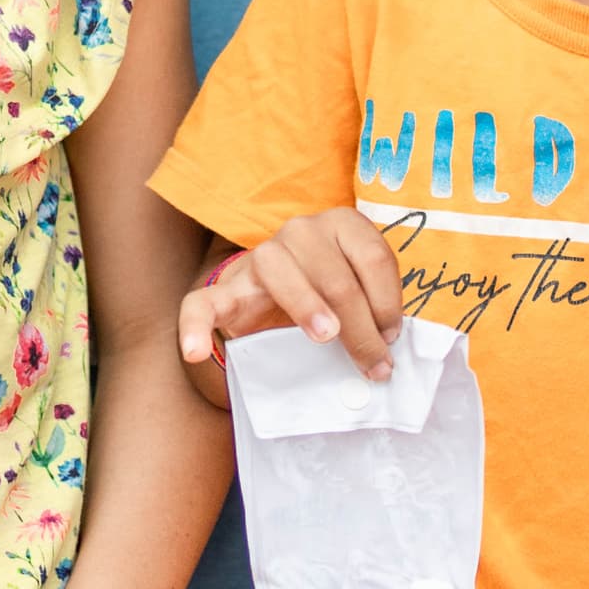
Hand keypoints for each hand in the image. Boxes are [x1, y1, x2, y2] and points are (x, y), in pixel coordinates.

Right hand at [177, 208, 403, 380]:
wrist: (274, 294)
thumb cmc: (330, 292)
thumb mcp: (359, 289)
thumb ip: (374, 308)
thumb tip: (391, 351)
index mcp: (341, 224)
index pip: (374, 258)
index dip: (388, 303)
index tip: (392, 337)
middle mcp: (301, 231)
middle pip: (337, 277)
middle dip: (361, 327)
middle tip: (375, 365)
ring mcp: (260, 257)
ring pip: (281, 273)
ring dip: (306, 308)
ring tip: (323, 338)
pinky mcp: (225, 289)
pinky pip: (202, 303)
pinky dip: (196, 327)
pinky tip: (195, 352)